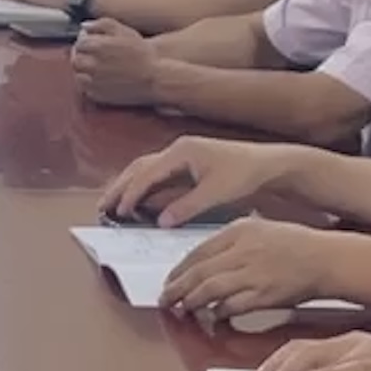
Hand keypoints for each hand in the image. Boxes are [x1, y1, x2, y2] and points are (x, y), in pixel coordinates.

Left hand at [70, 19, 166, 109]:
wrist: (154, 77)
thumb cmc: (141, 53)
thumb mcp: (124, 31)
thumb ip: (101, 24)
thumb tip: (84, 27)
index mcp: (96, 46)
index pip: (79, 43)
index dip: (85, 42)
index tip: (92, 43)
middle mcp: (91, 64)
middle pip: (75, 60)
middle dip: (82, 56)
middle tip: (92, 56)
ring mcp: (93, 81)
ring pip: (78, 75)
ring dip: (83, 70)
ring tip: (96, 68)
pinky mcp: (98, 95)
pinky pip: (85, 89)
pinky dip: (89, 83)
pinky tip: (100, 79)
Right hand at [101, 135, 286, 224]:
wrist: (268, 164)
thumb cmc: (245, 173)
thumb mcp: (216, 193)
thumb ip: (186, 207)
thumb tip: (161, 222)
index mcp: (182, 151)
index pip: (147, 174)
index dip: (131, 194)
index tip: (120, 212)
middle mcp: (177, 149)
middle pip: (138, 167)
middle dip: (119, 187)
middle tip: (102, 207)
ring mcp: (181, 154)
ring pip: (144, 168)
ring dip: (127, 185)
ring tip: (112, 204)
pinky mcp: (187, 162)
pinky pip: (156, 172)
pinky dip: (142, 185)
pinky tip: (137, 199)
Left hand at [163, 219, 341, 322]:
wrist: (327, 259)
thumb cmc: (296, 244)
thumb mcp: (260, 228)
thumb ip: (232, 240)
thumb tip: (205, 259)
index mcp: (239, 230)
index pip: (197, 251)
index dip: (179, 270)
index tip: (169, 280)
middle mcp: (243, 249)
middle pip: (199, 272)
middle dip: (177, 288)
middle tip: (166, 299)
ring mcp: (254, 272)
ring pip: (210, 290)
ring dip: (192, 302)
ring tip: (182, 309)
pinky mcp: (264, 294)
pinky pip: (232, 306)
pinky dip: (218, 312)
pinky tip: (212, 315)